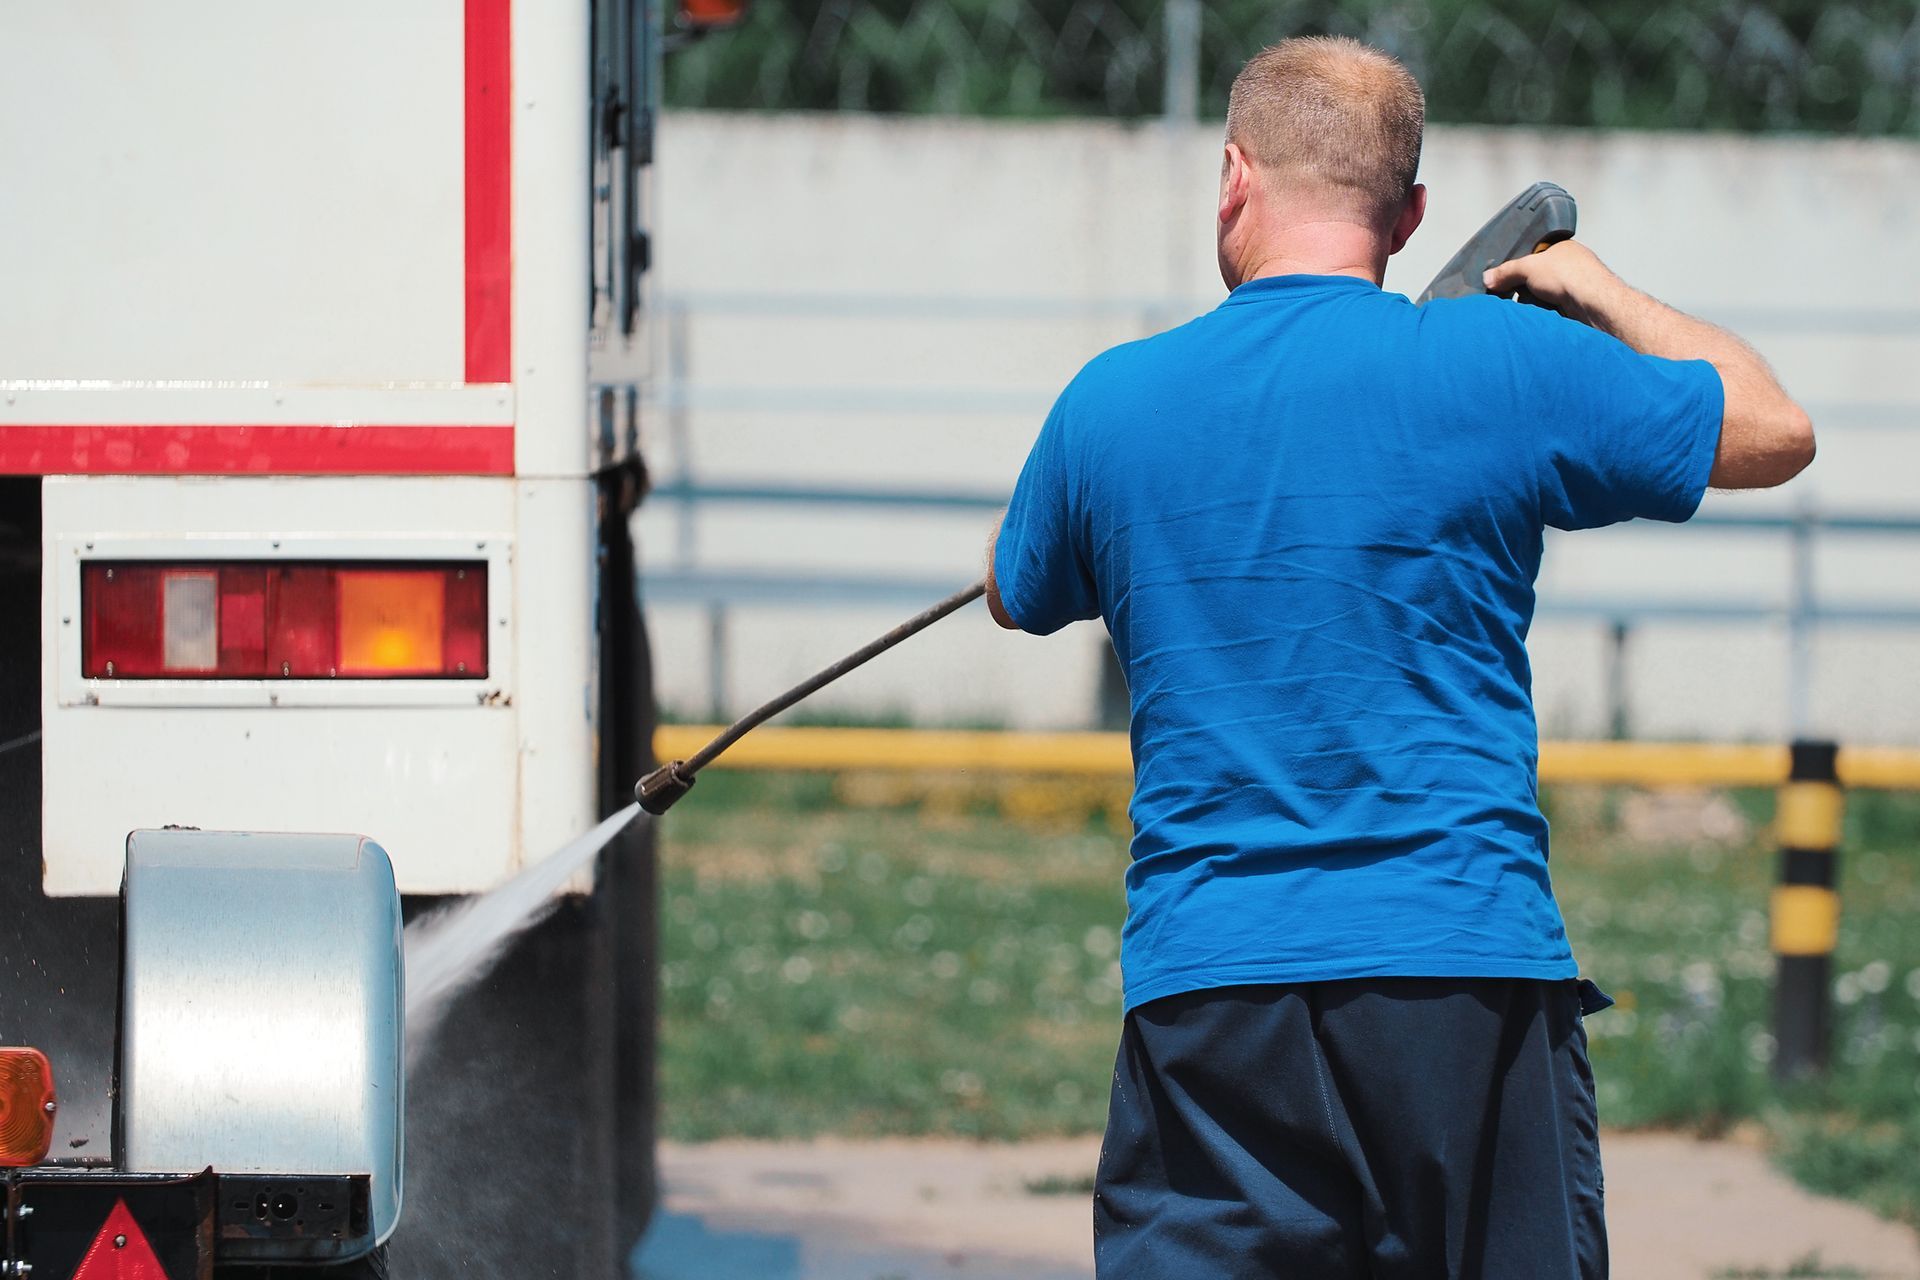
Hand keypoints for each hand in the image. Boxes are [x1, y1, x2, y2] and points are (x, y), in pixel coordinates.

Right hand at [1482, 240, 1622, 326]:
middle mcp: (1570, 265)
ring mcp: (1575, 286)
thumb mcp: (1528, 267)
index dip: (1519, 265)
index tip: (1504, 276)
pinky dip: (1543, 313)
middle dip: (1524, 286)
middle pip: (1537, 276)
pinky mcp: (1576, 305)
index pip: (1534, 255)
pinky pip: (1551, 309)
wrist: (1594, 303)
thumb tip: (1488, 278)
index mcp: (1563, 248)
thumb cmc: (1571, 275)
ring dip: (1533, 301)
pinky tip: (1539, 314)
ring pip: (1543, 294)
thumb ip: (1506, 271)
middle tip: (1511, 292)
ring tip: (1526, 305)